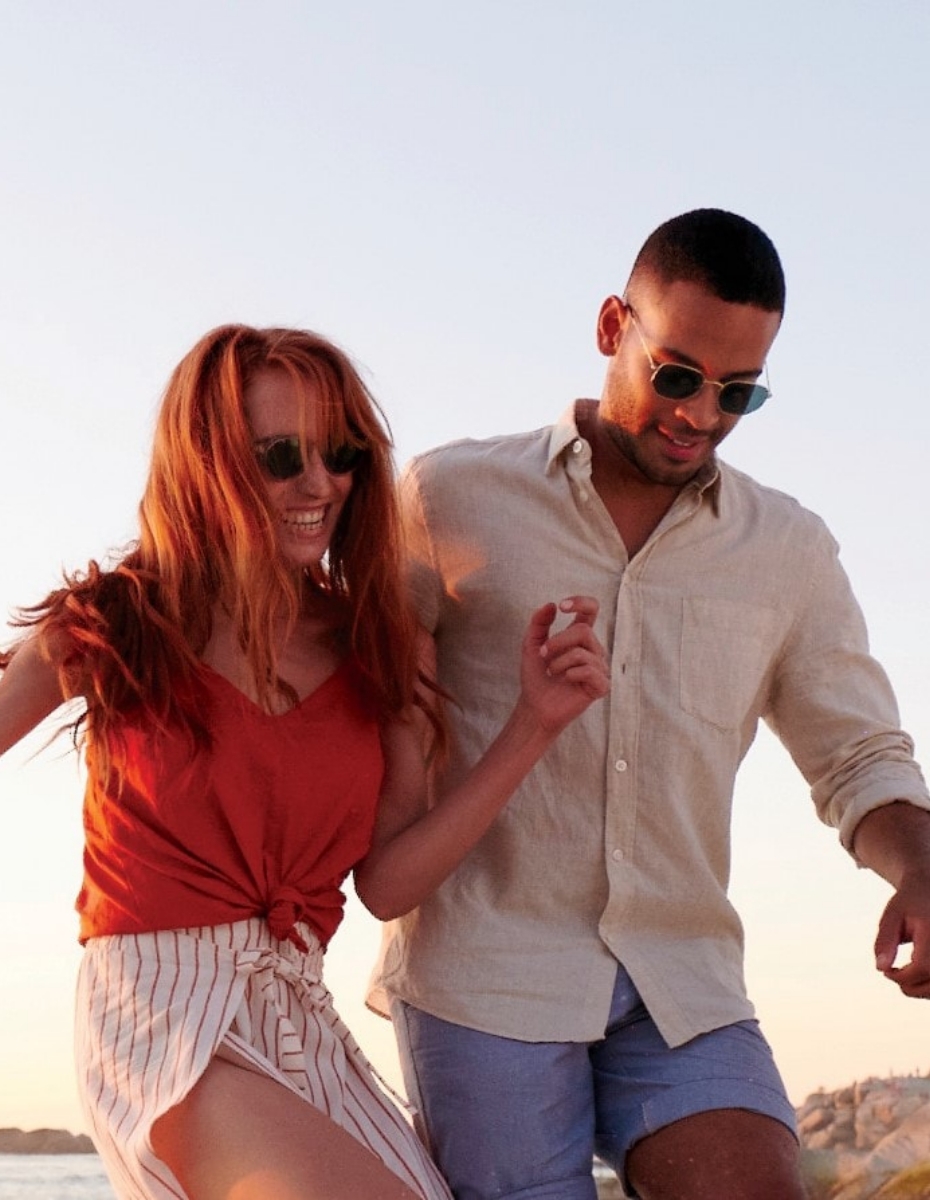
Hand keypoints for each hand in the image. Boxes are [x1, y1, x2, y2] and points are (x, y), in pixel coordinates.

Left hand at [519, 596, 608, 735]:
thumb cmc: (536, 677)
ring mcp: (600, 668)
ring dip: (559, 661)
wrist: (535, 706)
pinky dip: (571, 673)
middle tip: (543, 654)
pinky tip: (565, 680)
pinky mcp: (601, 686)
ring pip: (583, 652)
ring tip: (551, 672)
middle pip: (584, 631)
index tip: (562, 606)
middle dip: (558, 641)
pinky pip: (590, 670)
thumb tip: (551, 605)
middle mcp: (593, 650)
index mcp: (579, 638)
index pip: (591, 610)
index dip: (581, 603)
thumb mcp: (531, 645)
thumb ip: (539, 623)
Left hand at [874, 871, 929, 997]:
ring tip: (905, 975)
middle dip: (912, 987)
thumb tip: (880, 968)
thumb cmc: (910, 901)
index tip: (887, 971)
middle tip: (893, 975)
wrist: (929, 886)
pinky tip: (918, 973)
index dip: (902, 977)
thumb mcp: (892, 915)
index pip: (922, 967)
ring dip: (923, 989)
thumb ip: (885, 940)